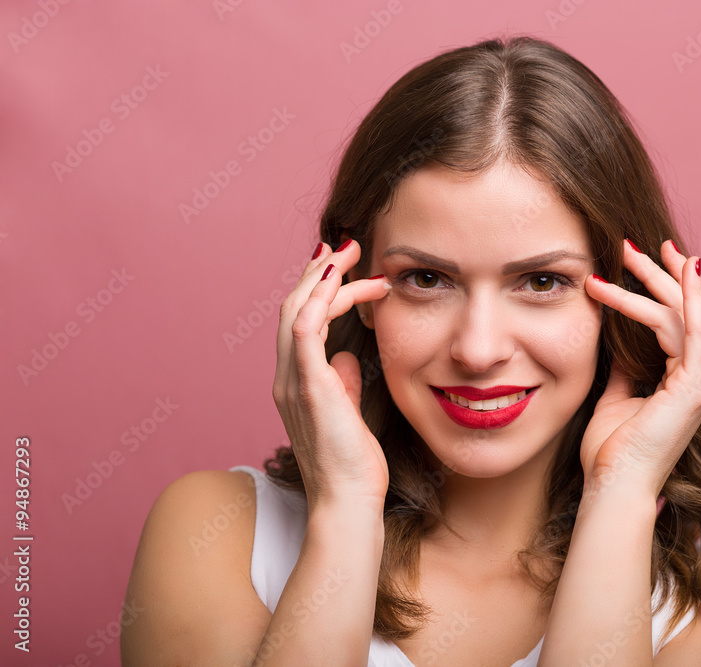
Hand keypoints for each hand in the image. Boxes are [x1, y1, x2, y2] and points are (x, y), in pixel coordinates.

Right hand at [273, 239, 391, 506]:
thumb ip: (343, 383)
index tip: (342, 265)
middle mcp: (286, 378)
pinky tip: (342, 278)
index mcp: (295, 383)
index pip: (298, 322)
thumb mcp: (348, 414)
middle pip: (292, 307)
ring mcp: (293, 382)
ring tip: (350, 253)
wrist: (348, 503)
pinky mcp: (309, 387)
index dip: (316, 289)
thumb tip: (347, 358)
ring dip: (323, 277)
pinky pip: (305, 330)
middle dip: (319, 271)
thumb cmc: (353, 467)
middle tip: (348, 245)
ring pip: (295, 311)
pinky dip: (321, 298)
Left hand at [578, 239, 700, 500]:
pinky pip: (692, 331)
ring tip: (626, 253)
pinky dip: (686, 297)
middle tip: (632, 244)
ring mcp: (699, 383)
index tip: (647, 258)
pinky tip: (675, 270)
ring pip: (684, 313)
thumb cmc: (612, 452)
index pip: (680, 323)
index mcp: (683, 382)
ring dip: (656, 279)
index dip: (667, 287)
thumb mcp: (617, 398)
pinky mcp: (691, 387)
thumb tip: (619, 342)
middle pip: (685, 311)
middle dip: (661, 273)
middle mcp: (698, 379)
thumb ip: (626, 368)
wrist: (614, 487)